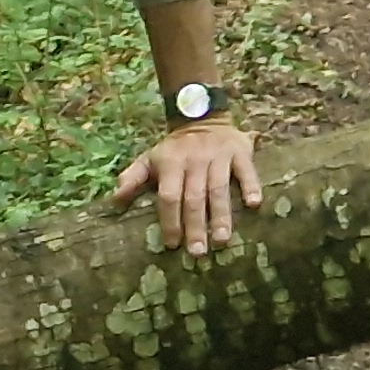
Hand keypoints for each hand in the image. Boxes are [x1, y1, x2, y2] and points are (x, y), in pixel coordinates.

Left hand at [111, 122, 263, 254]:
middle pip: (194, 197)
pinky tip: (254, 205)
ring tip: (221, 239)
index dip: (170, 220)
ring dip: (221, 215)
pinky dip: (251, 186)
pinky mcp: (239, 151)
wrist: (202, 117)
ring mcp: (218, 155)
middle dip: (195, 225)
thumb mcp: (150, 159)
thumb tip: (115, 200)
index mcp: (171, 162)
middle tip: (198, 252)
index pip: (169, 195)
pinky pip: (245, 170)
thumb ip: (133, 178)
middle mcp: (194, 159)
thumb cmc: (174, 149)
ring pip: (218, 188)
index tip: (173, 244)